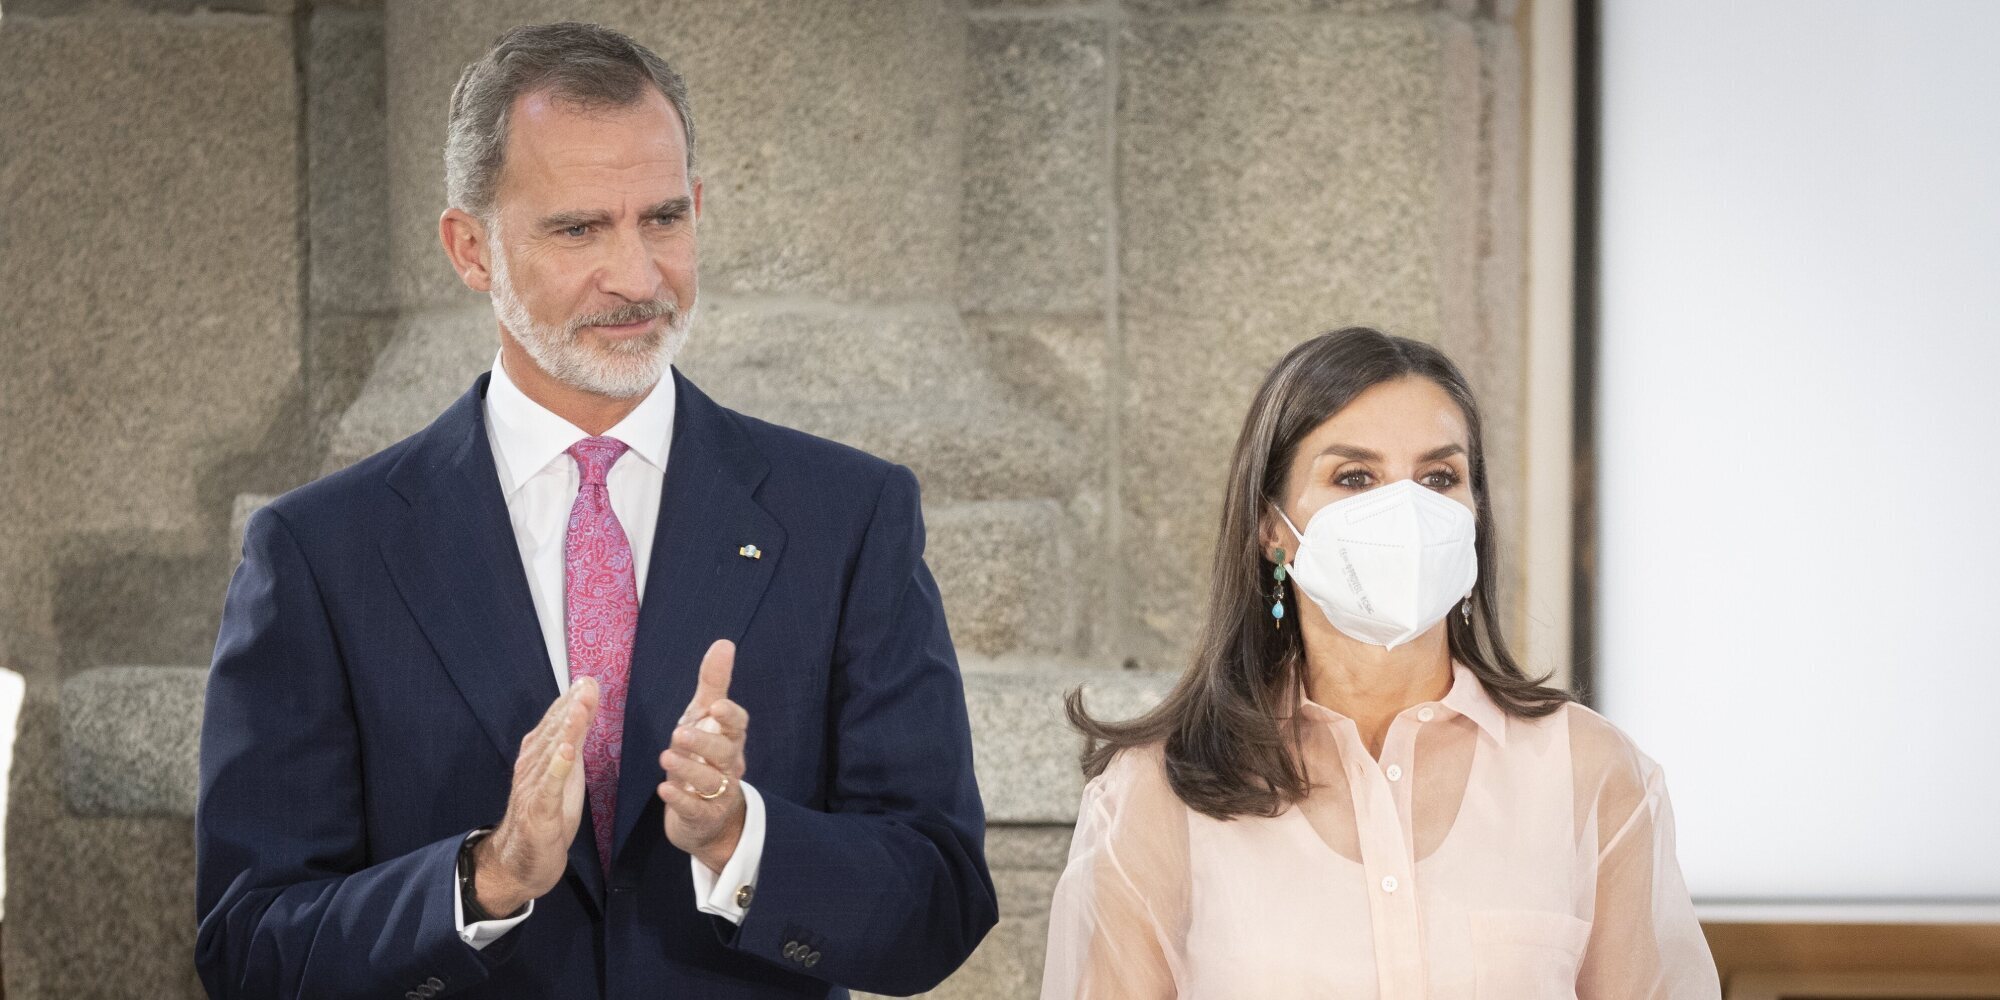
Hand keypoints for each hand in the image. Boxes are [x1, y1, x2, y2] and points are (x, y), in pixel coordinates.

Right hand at [472, 677, 597, 916]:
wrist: (522, 862)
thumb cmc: (547, 815)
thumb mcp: (566, 774)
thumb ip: (572, 742)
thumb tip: (583, 707)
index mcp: (538, 757)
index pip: (556, 724)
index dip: (572, 702)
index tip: (589, 680)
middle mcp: (532, 768)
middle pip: (553, 733)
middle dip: (571, 708)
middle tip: (587, 685)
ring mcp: (533, 789)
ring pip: (551, 755)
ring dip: (566, 731)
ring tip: (579, 708)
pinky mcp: (538, 812)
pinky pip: (548, 788)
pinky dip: (556, 769)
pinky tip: (565, 752)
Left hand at [658, 639, 748, 872]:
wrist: (707, 816)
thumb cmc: (705, 757)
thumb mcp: (705, 718)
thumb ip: (714, 683)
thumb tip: (724, 642)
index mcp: (730, 740)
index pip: (738, 726)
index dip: (729, 717)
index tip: (716, 707)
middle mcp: (729, 766)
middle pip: (725, 754)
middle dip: (704, 744)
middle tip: (678, 734)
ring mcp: (719, 794)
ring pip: (711, 782)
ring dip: (688, 770)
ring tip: (666, 759)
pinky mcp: (704, 817)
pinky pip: (695, 809)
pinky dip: (680, 800)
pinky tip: (665, 790)